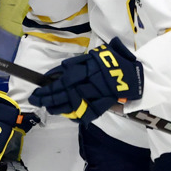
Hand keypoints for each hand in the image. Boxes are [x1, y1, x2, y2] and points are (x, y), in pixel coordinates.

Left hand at [29, 37, 143, 118]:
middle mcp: (90, 83)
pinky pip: (87, 113)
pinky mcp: (103, 105)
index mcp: (87, 69)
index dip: (48, 87)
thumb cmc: (113, 62)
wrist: (135, 74)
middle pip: (64, 93)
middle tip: (35, 100)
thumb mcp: (94, 56)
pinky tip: (65, 114)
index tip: (37, 90)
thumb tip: (58, 71)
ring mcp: (96, 96)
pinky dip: (75, 115)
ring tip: (47, 107)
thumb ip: (76, 63)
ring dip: (58, 107)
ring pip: (73, 104)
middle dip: (47, 98)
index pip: (62, 80)